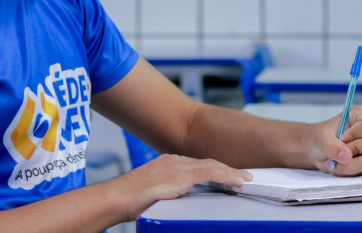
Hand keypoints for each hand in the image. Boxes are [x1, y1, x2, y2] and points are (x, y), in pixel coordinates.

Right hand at [106, 154, 251, 221]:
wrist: (117, 197)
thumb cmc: (128, 200)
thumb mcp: (152, 193)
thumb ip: (168, 192)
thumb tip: (176, 199)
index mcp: (167, 163)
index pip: (197, 164)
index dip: (215, 169)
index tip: (228, 174)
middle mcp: (173, 160)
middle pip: (207, 162)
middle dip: (227, 169)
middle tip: (243, 175)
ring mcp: (177, 166)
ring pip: (211, 166)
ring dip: (230, 172)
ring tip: (245, 178)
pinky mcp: (179, 175)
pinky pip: (209, 173)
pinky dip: (225, 176)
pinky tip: (236, 181)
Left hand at [307, 105, 361, 175]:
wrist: (317, 151)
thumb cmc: (320, 138)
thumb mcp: (320, 138)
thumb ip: (330, 145)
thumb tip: (347, 157)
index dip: (353, 135)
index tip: (340, 138)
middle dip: (354, 150)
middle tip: (338, 152)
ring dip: (348, 164)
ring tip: (334, 161)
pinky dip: (349, 170)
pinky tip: (339, 165)